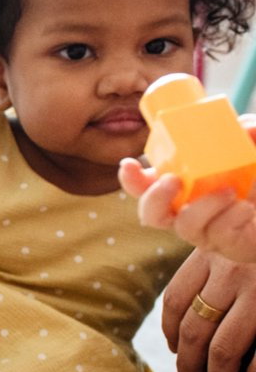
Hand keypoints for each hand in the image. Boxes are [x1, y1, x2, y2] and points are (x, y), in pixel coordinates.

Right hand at [122, 123, 255, 262]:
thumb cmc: (254, 181)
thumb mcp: (251, 154)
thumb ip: (248, 136)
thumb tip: (245, 126)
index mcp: (181, 190)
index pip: (144, 187)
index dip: (131, 179)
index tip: (129, 164)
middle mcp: (185, 213)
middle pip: (152, 214)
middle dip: (156, 197)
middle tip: (173, 180)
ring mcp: (204, 233)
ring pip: (187, 226)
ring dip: (204, 205)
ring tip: (229, 190)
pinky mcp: (227, 246)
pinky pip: (221, 234)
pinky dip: (233, 216)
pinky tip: (247, 207)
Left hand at [163, 249, 255, 371]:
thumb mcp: (241, 232)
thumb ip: (220, 259)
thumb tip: (195, 310)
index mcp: (214, 249)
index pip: (176, 298)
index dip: (170, 330)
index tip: (173, 348)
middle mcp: (232, 269)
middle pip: (195, 329)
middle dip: (187, 364)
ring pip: (223, 347)